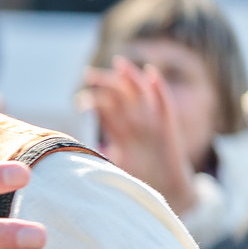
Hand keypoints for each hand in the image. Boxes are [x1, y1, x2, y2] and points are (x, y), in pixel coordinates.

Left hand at [80, 58, 197, 214]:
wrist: (169, 186)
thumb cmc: (140, 177)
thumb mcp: (117, 165)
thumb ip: (102, 155)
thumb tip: (78, 152)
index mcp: (122, 131)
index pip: (105, 110)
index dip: (93, 102)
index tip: (80, 101)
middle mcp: (136, 121)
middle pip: (119, 95)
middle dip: (105, 82)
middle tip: (88, 74)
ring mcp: (153, 120)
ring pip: (140, 93)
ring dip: (130, 77)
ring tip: (118, 63)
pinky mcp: (168, 123)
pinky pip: (165, 101)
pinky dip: (159, 87)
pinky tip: (151, 73)